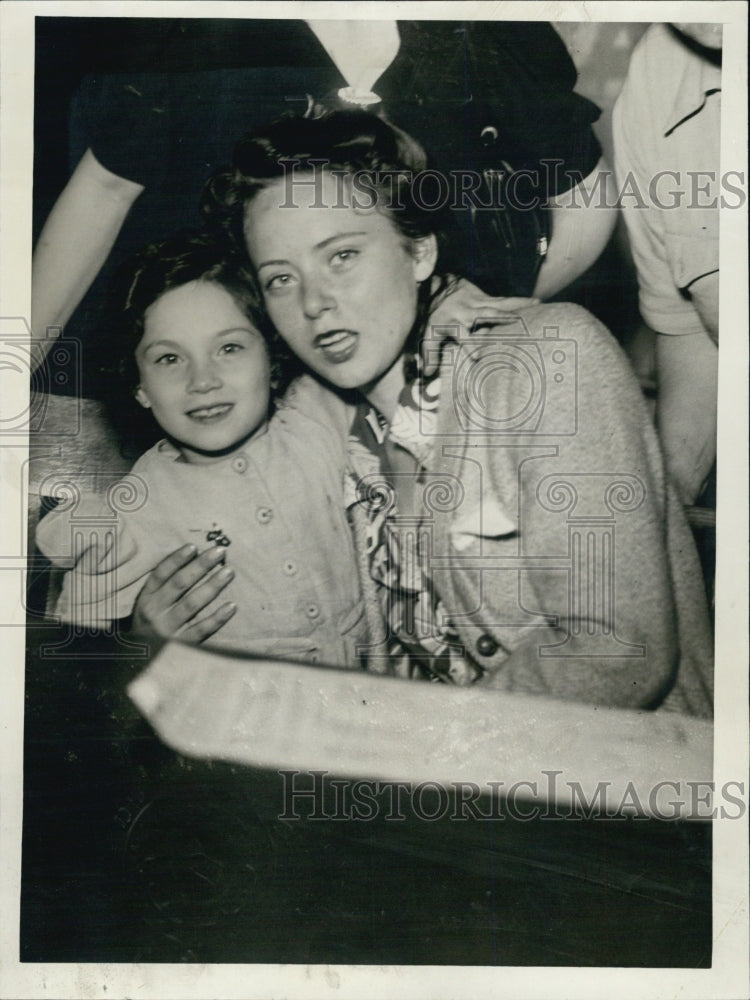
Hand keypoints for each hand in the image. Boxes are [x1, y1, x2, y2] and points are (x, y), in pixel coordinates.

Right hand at [132, 544, 236, 642]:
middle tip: (220, 552)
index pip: (160, 575)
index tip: (194, 546)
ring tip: (229, 571)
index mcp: (146, 599)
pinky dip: (217, 618)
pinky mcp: (181, 645)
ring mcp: (168, 630)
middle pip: (179, 584)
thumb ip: (166, 587)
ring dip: (212, 586)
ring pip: (192, 604)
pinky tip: (232, 606)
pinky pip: (201, 630)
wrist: (138, 663)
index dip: (176, 560)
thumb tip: (194, 558)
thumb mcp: (150, 605)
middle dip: (200, 566)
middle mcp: (155, 613)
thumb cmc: (151, 626)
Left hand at [421, 277, 537, 375]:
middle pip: (484, 317)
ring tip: (535, 310)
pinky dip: (521, 301)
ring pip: (498, 306)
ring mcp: (477, 304)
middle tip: (516, 328)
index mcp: (452, 322)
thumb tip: (427, 374)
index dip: (468, 346)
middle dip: (499, 321)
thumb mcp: (428, 333)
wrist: (439, 286)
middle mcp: (466, 312)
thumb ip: (430, 353)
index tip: (478, 357)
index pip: (461, 335)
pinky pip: (505, 300)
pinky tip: (537, 303)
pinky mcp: (486, 298)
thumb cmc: (435, 316)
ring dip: (515, 309)